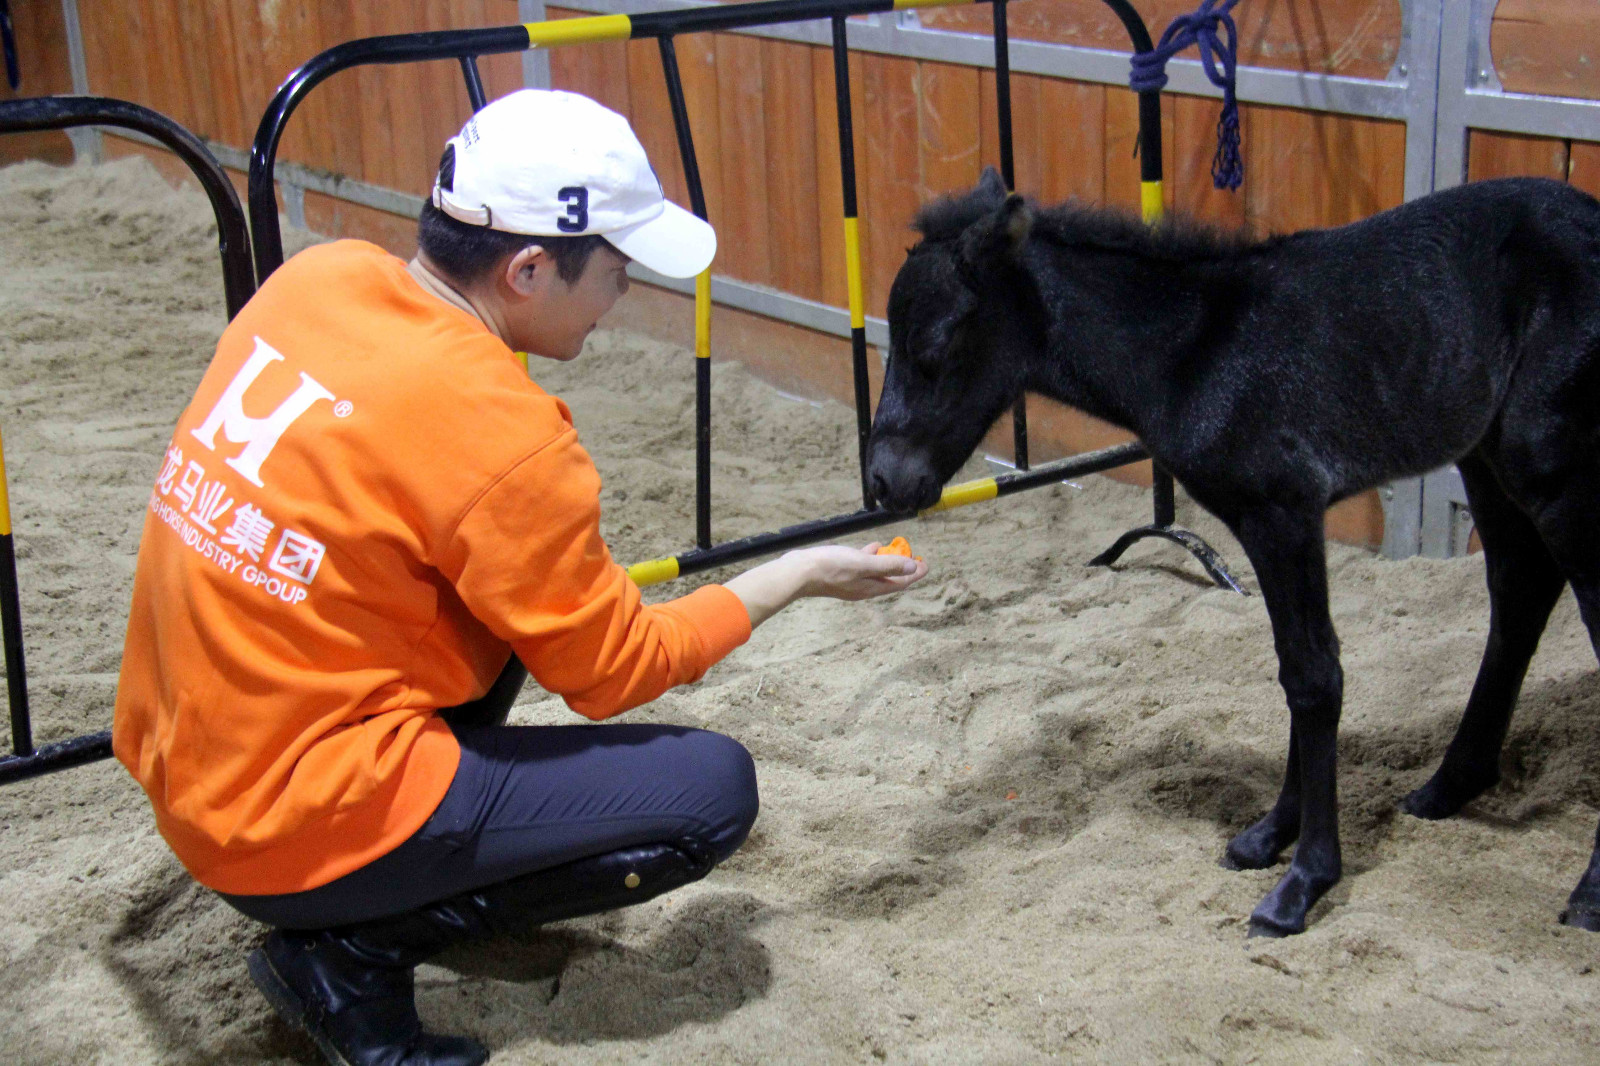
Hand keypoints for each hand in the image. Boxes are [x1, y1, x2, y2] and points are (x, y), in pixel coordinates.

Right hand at [723, 541, 927, 628]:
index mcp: (871, 588)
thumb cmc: (829, 568)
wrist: (797, 573)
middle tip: (915, 555)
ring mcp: (850, 580)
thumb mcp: (863, 564)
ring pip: (876, 571)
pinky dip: (870, 556)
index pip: (900, 582)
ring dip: (888, 561)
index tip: (925, 563)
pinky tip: (872, 546)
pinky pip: (862, 565)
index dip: (914, 573)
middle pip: (890, 578)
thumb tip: (912, 567)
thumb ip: (888, 564)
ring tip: (896, 548)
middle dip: (904, 567)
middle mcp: (862, 587)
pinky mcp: (840, 572)